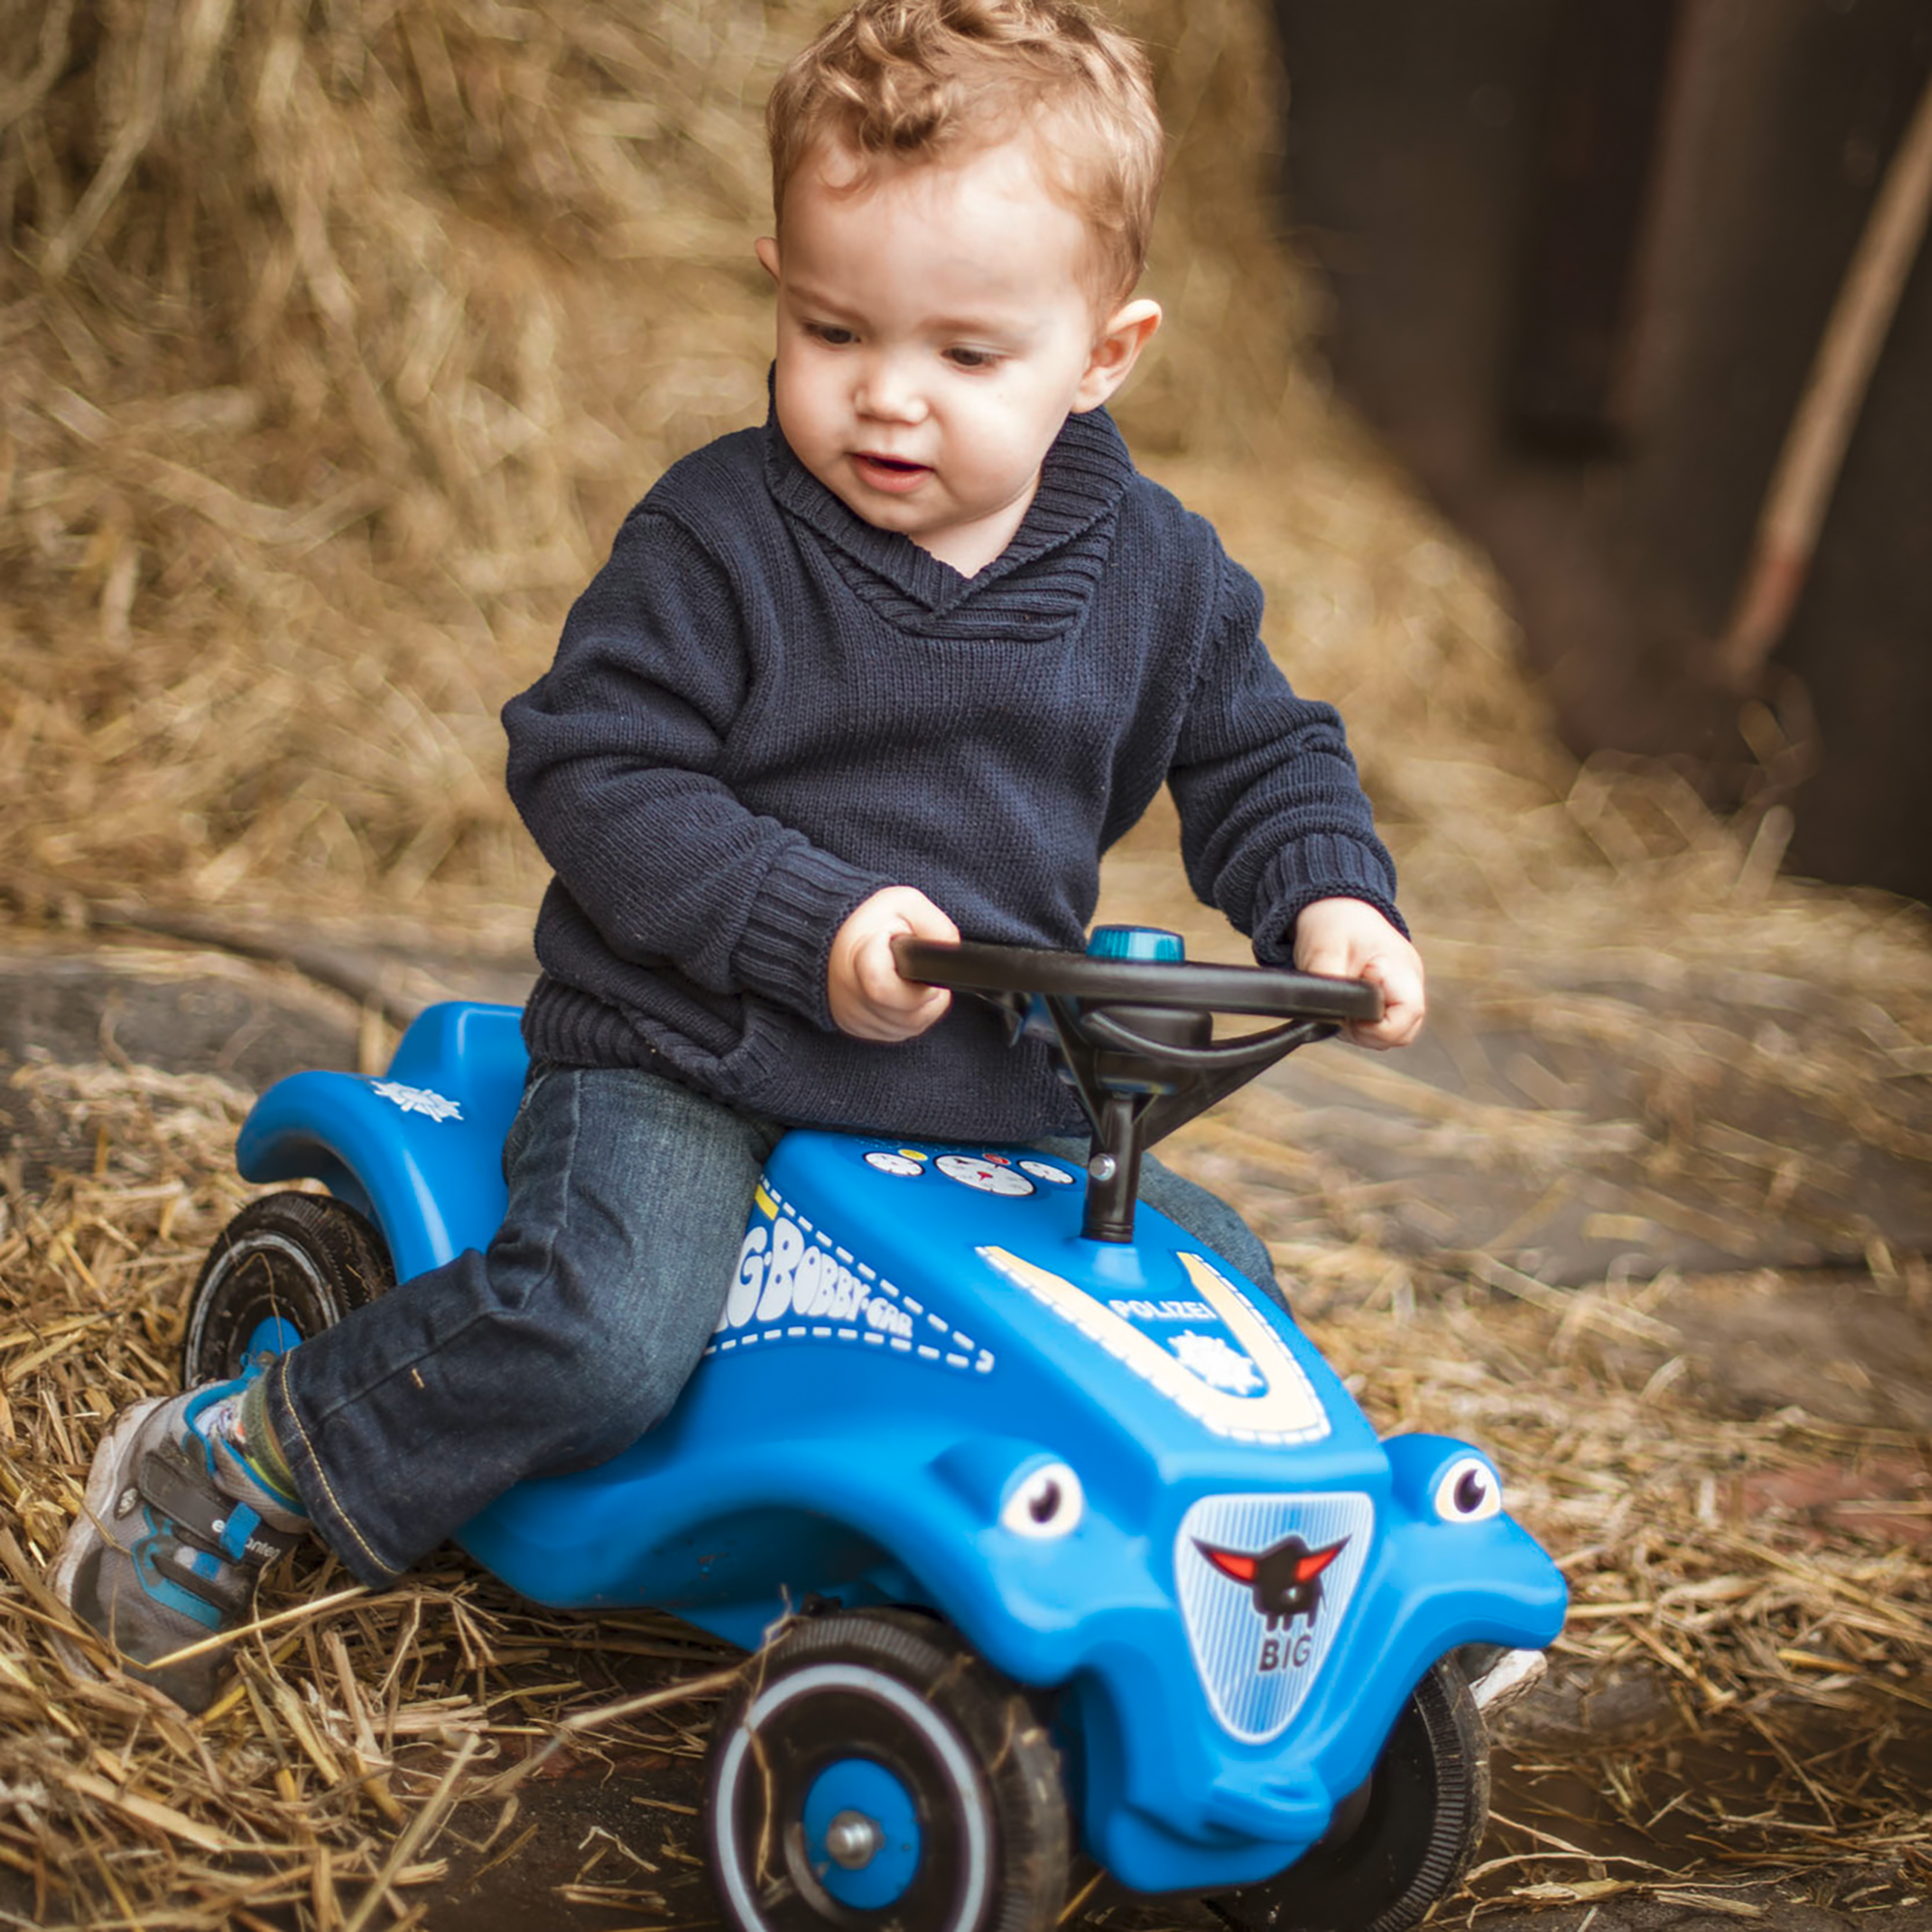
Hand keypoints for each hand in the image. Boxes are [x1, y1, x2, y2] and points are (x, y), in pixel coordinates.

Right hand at [828, 887, 959, 1040]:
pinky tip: (901, 992)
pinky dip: (907, 1016)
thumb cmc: (870, 918)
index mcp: (859, 960)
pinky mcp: (854, 1028)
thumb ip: (936, 926)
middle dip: (927, 993)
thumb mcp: (906, 902)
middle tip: (920, 968)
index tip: (913, 959)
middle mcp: (850, 995)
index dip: (915, 976)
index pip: (884, 988)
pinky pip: (897, 1033)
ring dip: (921, 1006)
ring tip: (911, 977)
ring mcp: (852, 1016)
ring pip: (908, 1027)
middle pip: (909, 1013)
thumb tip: (954, 955)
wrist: (830, 934)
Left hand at [1292, 897, 1425, 1048]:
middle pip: (1405, 1031)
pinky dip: (1366, 1023)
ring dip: (1366, 1030)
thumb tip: (1326, 1016)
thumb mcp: (1323, 951)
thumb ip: (1328, 987)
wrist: (1334, 903)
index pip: (1408, 1016)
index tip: (1349, 1018)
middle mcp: (1410, 980)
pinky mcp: (1393, 992)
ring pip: (1395, 1031)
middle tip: (1343, 1016)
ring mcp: (1404, 987)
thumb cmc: (1333, 922)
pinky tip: (1348, 1007)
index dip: (1378, 1028)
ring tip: (1343, 1008)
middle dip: (1370, 1033)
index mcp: (1401, 969)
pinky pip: (1385, 1022)